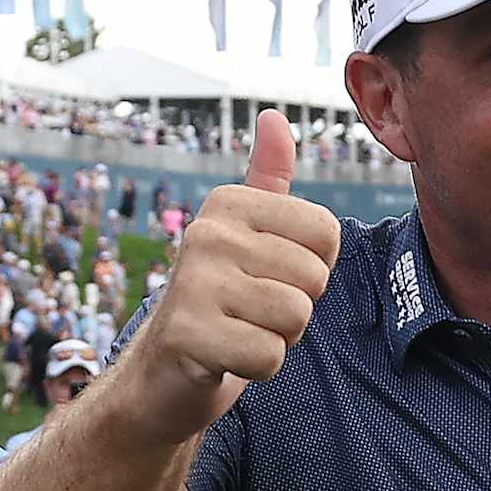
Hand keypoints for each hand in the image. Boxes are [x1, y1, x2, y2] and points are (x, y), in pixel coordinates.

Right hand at [123, 111, 340, 444]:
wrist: (163, 373)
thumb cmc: (222, 300)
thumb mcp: (245, 234)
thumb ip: (267, 180)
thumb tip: (274, 116)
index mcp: (228, 204)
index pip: (327, 232)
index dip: (312, 268)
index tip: (269, 276)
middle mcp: (207, 233)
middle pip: (314, 277)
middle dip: (296, 309)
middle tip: (251, 312)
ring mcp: (194, 282)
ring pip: (295, 317)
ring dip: (278, 338)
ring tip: (240, 330)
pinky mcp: (189, 335)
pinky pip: (269, 355)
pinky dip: (258, 367)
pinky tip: (226, 357)